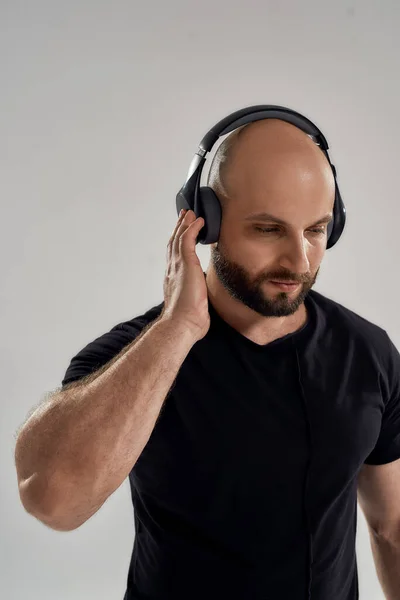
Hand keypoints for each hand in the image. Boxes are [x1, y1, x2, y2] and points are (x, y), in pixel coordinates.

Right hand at [161, 209, 209, 341]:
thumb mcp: (194, 303)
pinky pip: (187, 240)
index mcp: (173, 279)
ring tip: (191, 213)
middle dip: (179, 228)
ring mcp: (177, 266)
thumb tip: (204, 298)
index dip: (178, 242)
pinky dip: (192, 228)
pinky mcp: (185, 264)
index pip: (175, 256)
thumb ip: (197, 295)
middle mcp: (172, 270)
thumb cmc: (189, 319)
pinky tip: (198, 221)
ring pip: (179, 238)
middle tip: (184, 216)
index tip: (182, 233)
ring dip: (185, 224)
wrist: (182, 323)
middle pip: (174, 243)